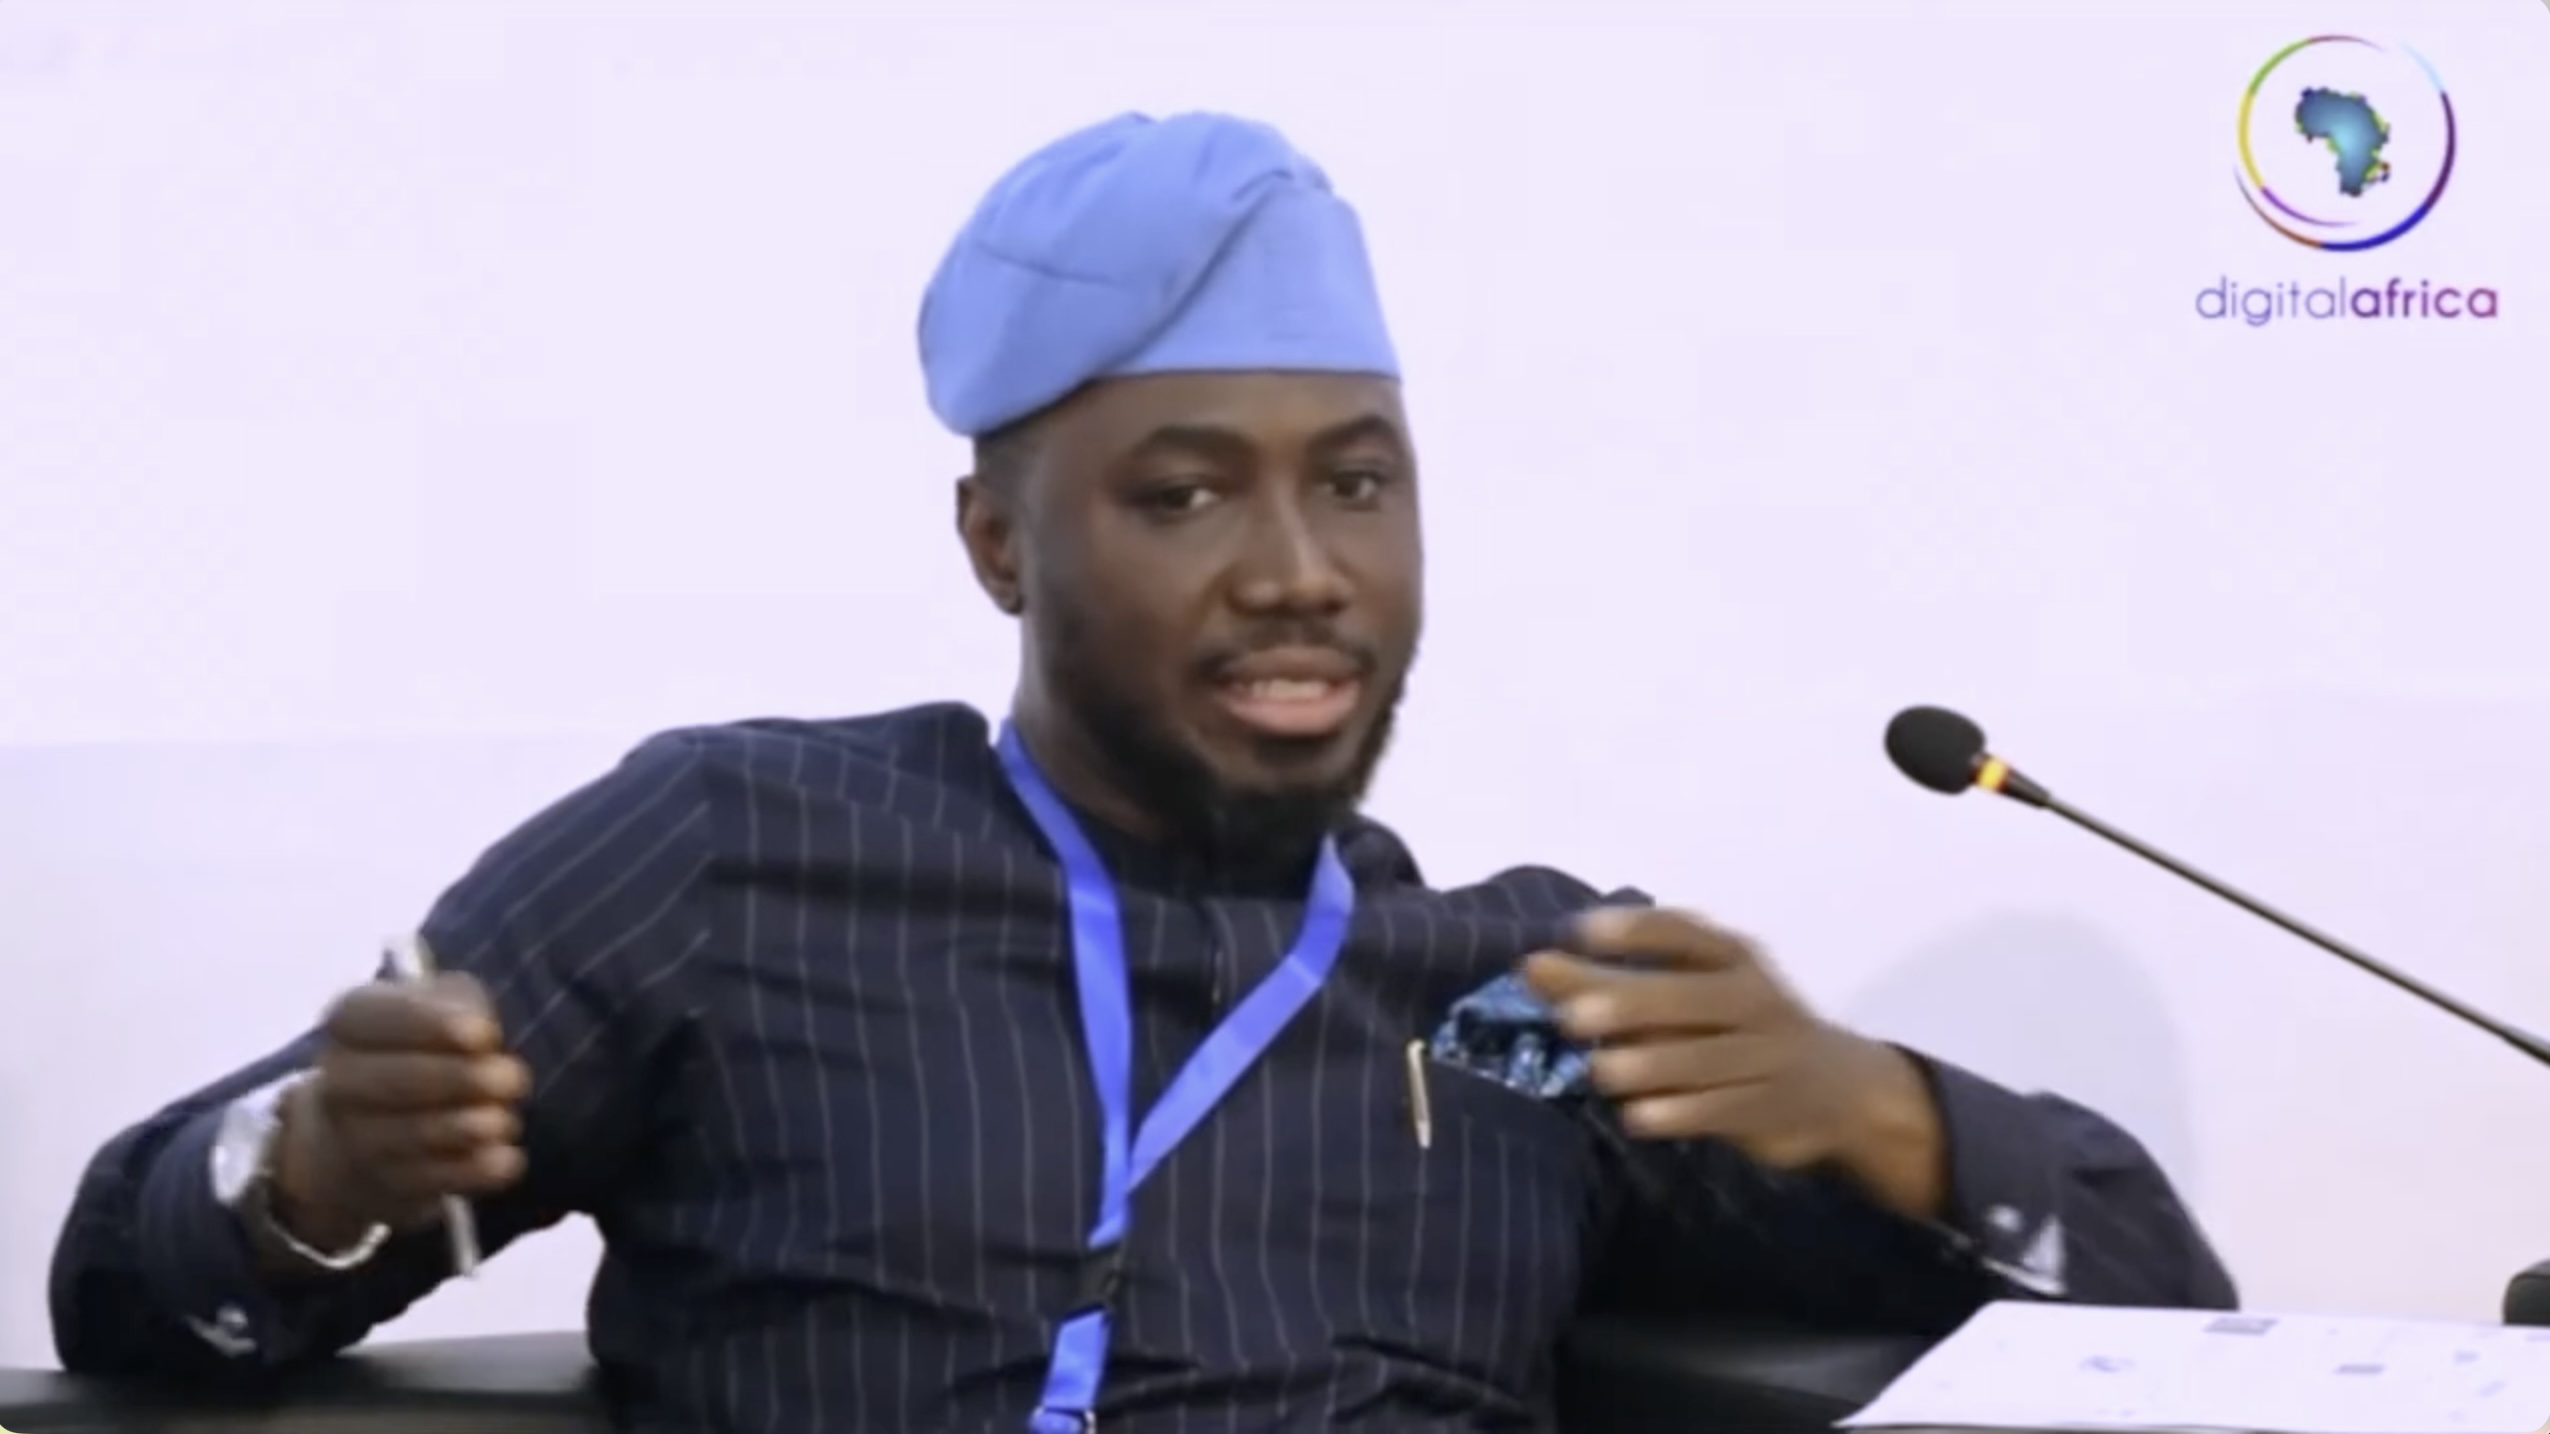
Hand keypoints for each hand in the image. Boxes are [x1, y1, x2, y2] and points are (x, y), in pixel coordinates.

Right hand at [273, 973, 530, 1243]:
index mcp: (350, 1022)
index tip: (485, 1035)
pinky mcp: (388, 1184)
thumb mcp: (444, 1004)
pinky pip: (432, 1180)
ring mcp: (357, 1138)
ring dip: (472, 1127)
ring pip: (414, 1134)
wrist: (374, 1125)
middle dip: (463, 1080)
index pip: (371, 1016)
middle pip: (396, 1081)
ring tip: (506, 1119)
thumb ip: (461, 1004)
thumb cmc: (425, 1045)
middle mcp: (340, 1081)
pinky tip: (506, 1159)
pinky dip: (475, 1170)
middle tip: (514, 1079)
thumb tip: (483, 1037)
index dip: (429, 1025)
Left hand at [1522, 906, 1944, 1212]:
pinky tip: (1637, 1117)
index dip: (1636, 930)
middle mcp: (1752, 999)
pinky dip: (1679, 1114)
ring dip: (1650, 1065)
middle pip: (1690, 997)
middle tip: (1571, 1016)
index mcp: (1731, 958)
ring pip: (1705, 1059)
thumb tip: (1530, 967)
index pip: (1684, 933)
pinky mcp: (1767, 1109)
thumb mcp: (1686, 994)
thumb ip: (1608, 982)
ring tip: (1599, 1071)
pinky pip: (1721, 1110)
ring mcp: (1765, 1056)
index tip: (1581, 930)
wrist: (1837, 1090)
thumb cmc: (1736, 1028)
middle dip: (1632, 1004)